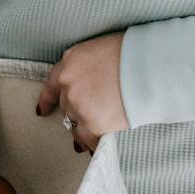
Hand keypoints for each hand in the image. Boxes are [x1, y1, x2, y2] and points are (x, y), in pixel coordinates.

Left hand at [37, 31, 127, 152]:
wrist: (151, 69)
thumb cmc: (134, 54)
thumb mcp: (102, 49)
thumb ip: (88, 66)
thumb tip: (90, 82)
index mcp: (70, 62)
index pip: (51, 85)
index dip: (47, 100)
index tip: (43, 110)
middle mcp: (68, 84)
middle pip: (66, 105)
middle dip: (77, 110)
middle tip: (91, 116)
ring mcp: (78, 105)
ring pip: (74, 124)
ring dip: (84, 128)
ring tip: (93, 134)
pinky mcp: (92, 124)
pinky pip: (87, 140)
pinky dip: (92, 143)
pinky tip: (99, 144)